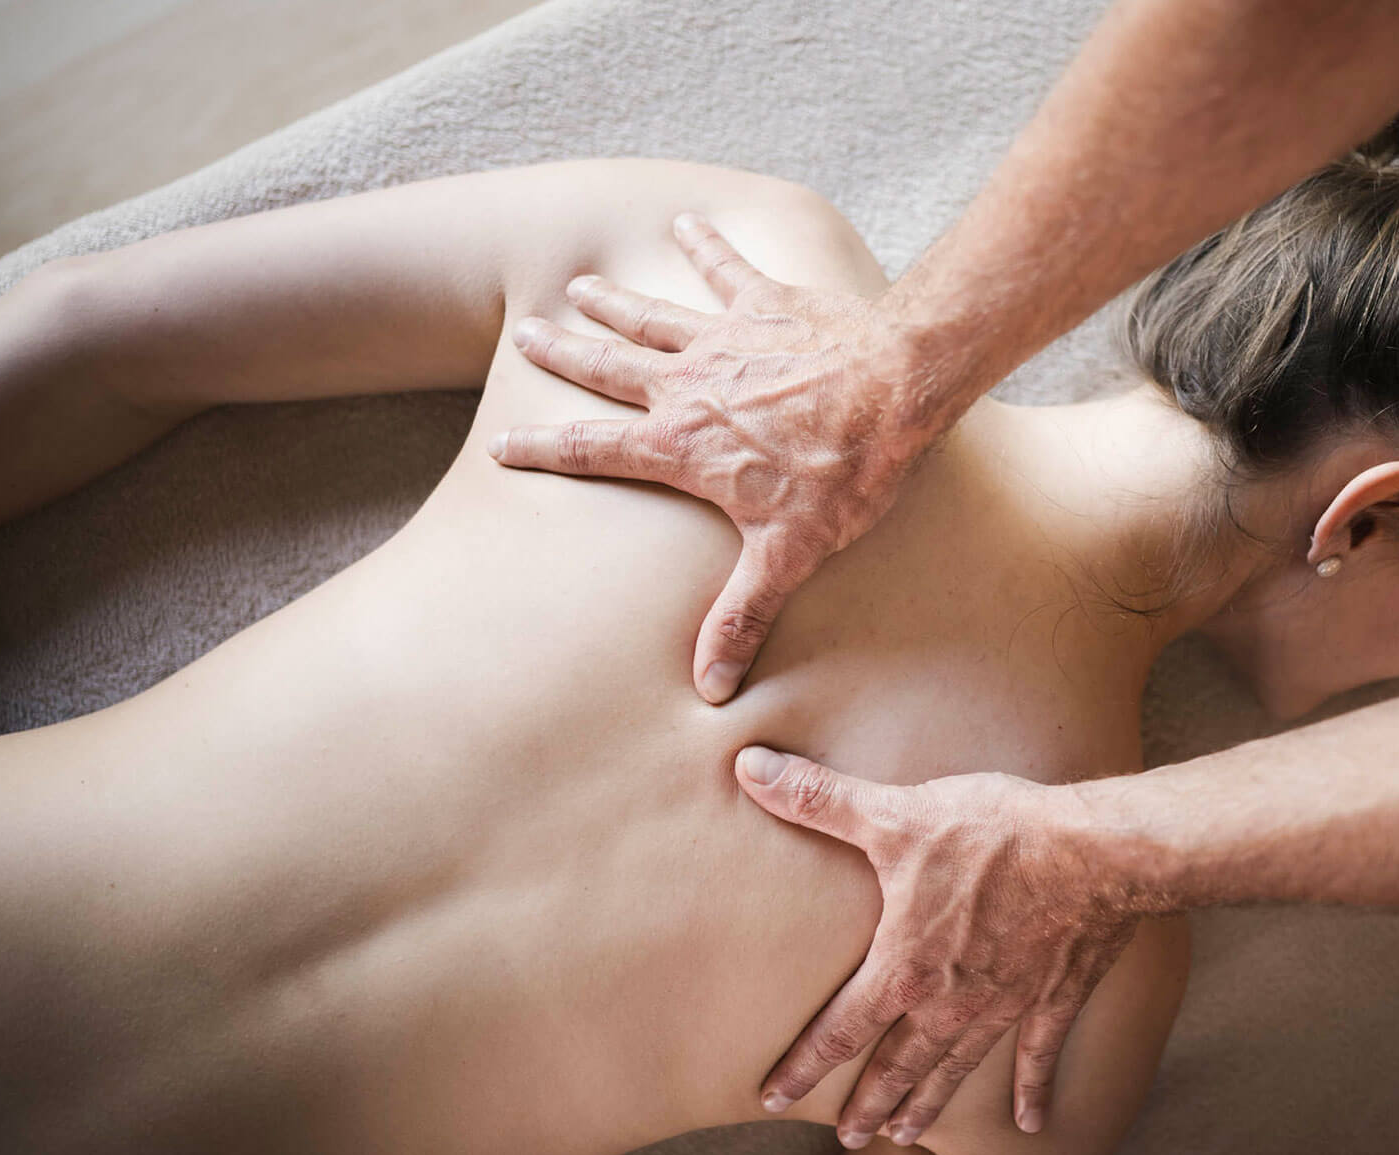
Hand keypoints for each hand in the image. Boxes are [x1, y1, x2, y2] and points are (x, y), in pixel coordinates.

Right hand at [489, 214, 958, 703]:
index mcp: (681, 445)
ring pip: (652, 316)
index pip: (594, 451)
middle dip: (563, 353)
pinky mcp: (768, 304)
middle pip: (608, 369)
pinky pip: (726, 269)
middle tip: (524, 334)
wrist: (897, 390)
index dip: (543, 450)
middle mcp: (687, 385)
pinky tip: (688, 221)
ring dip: (614, 302)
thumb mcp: (789, 554)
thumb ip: (744, 616)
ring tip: (579, 287)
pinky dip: (706, 245)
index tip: (501, 445)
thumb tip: (709, 688)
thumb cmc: (844, 475)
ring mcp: (725, 338)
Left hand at [732, 746, 1143, 1148]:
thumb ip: (821, 799)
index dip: (803, 1065)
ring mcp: (1004, 1004)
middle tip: (849, 1135)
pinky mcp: (1053, 996)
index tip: (774, 1099)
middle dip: (870, 1102)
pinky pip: (1038, 1054)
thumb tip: (750, 770)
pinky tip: (1028, 1123)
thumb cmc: (993, 833)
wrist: (1093, 851)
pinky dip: (1032, 1089)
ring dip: (928, 1103)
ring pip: (956, 1067)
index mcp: (906, 967)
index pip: (840, 1028)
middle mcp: (950, 1001)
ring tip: (905, 1135)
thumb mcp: (896, 813)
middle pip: (899, 1064)